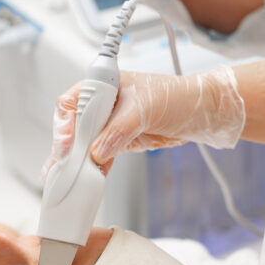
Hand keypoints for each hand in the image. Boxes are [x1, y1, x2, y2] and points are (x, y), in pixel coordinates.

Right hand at [42, 66, 245, 177]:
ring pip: (83, 145)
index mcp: (103, 85)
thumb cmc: (176, 97)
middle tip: (66, 167)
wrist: (199, 114)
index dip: (65, 125)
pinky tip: (88, 179)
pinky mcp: (118, 141)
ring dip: (76, 163)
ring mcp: (108, 124)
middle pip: (72, 127)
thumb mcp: (144, 109)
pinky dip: (94, 169)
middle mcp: (101, 104)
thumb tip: (97, 150)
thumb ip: (118, 129)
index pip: (71, 103)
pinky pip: (99, 156)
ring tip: (69, 180)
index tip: (68, 145)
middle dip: (67, 149)